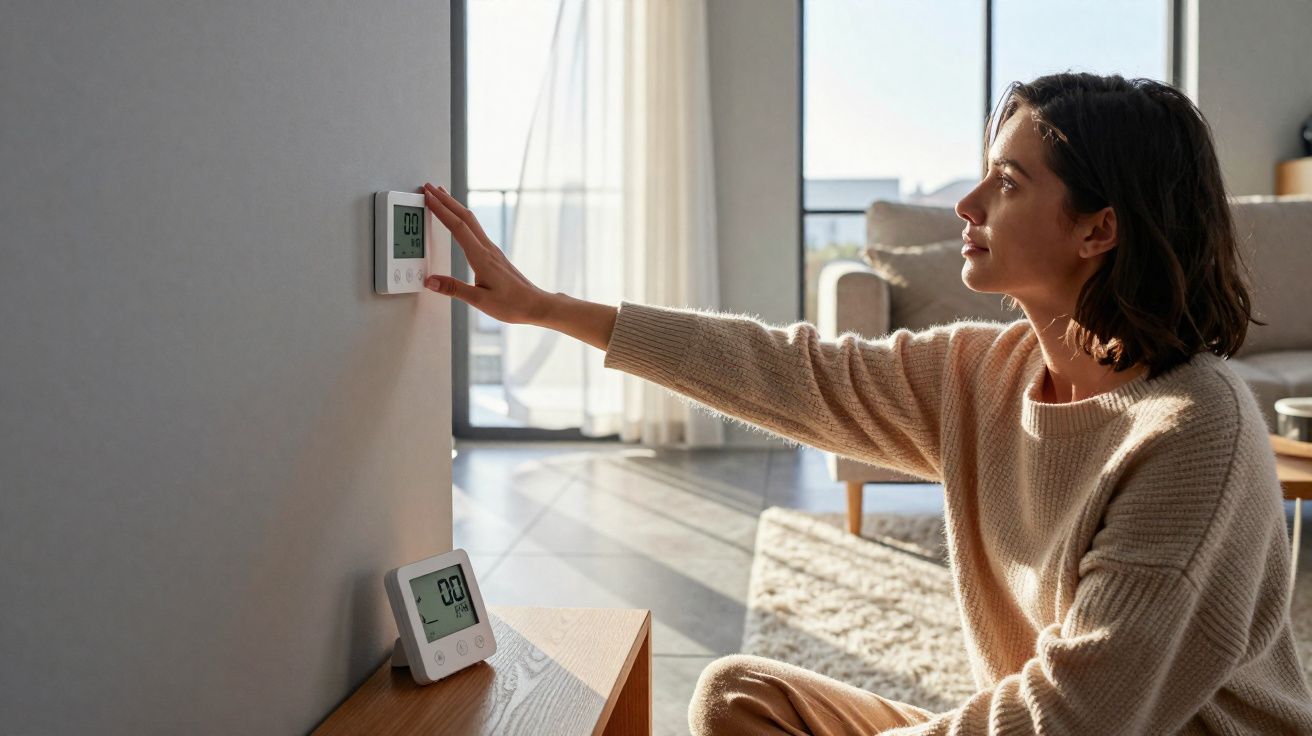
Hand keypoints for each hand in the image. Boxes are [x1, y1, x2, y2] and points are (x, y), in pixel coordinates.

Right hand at [420, 182, 554, 324]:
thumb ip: (454, 289)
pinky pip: (475, 229)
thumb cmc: (512, 304)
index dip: (441, 210)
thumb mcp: (480, 301)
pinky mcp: (494, 254)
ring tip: (442, 195)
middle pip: (464, 216)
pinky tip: (460, 220)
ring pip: (470, 220)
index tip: (428, 196)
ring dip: (454, 205)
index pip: (457, 227)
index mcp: (481, 257)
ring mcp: (492, 250)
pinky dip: (462, 218)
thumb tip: (430, 281)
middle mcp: (487, 249)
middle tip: (430, 186)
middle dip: (445, 199)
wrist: (535, 304)